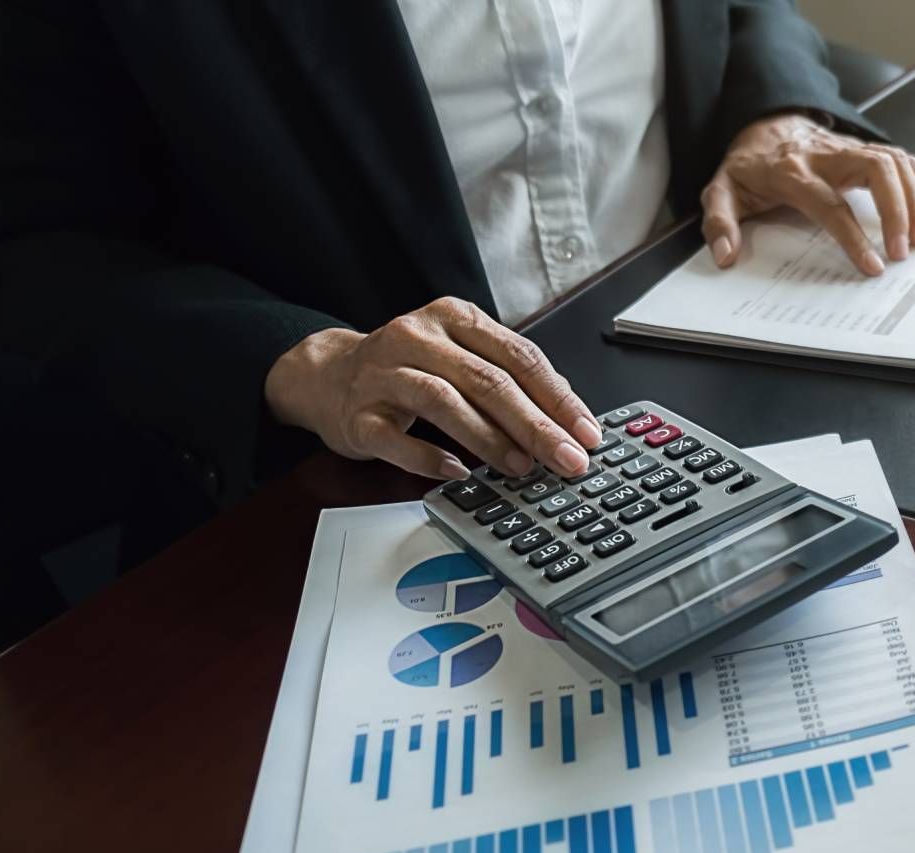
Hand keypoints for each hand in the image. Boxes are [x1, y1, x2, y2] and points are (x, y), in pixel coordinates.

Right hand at [265, 297, 601, 479]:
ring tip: (522, 467)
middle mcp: (418, 337)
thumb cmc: (408, 369)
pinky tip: (459, 473)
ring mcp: (384, 375)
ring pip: (445, 402)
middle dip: (536, 425)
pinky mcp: (358, 414)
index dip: (558, 397)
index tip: (587, 432)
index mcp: (453, 317)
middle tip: (568, 459)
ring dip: (490, 439)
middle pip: (488, 380)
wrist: (327, 376)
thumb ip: (509, 376)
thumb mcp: (461, 356)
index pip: (519, 356)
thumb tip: (567, 412)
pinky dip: (430, 458)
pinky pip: (396, 439)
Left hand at [700, 113, 914, 276]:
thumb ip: (719, 222)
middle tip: (904, 250)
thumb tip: (726, 255)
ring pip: (894, 162)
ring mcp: (849, 148)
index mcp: (792, 172)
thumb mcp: (721, 192)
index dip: (853, 236)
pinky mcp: (864, 148)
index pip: (830, 204)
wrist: (763, 124)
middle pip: (876, 170)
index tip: (873, 265)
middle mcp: (826, 156)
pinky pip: (901, 159)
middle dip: (897, 210)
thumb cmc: (749, 166)